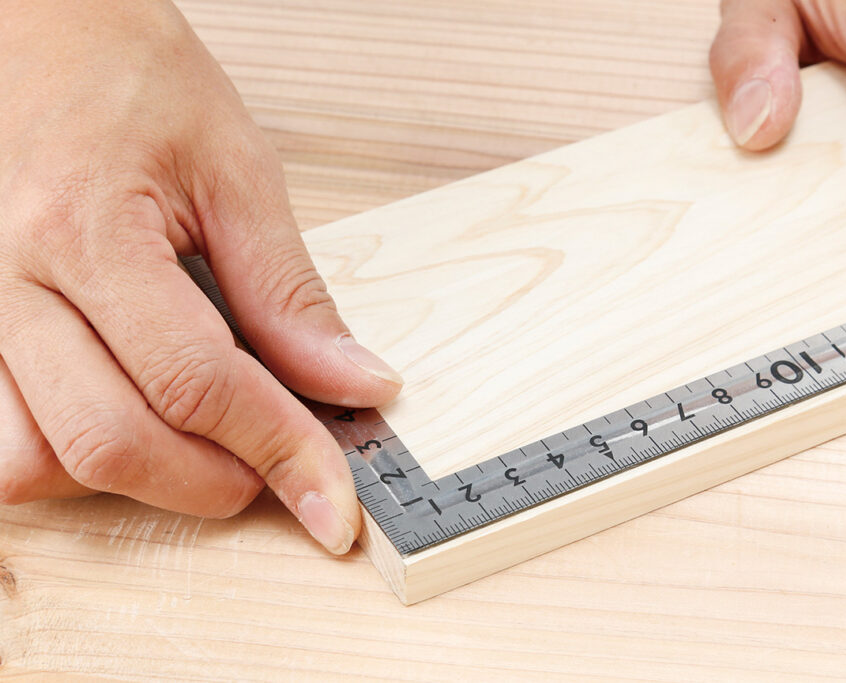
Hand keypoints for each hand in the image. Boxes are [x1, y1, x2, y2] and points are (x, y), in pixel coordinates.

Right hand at [0, 0, 402, 553]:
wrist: (30, 22)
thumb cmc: (126, 72)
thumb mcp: (235, 167)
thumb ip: (288, 291)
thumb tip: (354, 383)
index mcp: (86, 229)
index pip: (196, 383)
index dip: (279, 451)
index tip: (335, 499)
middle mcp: (4, 280)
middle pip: (108, 443)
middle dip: (212, 482)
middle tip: (277, 468)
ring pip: (29, 462)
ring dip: (130, 480)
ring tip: (199, 445)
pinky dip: (62, 458)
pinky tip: (121, 421)